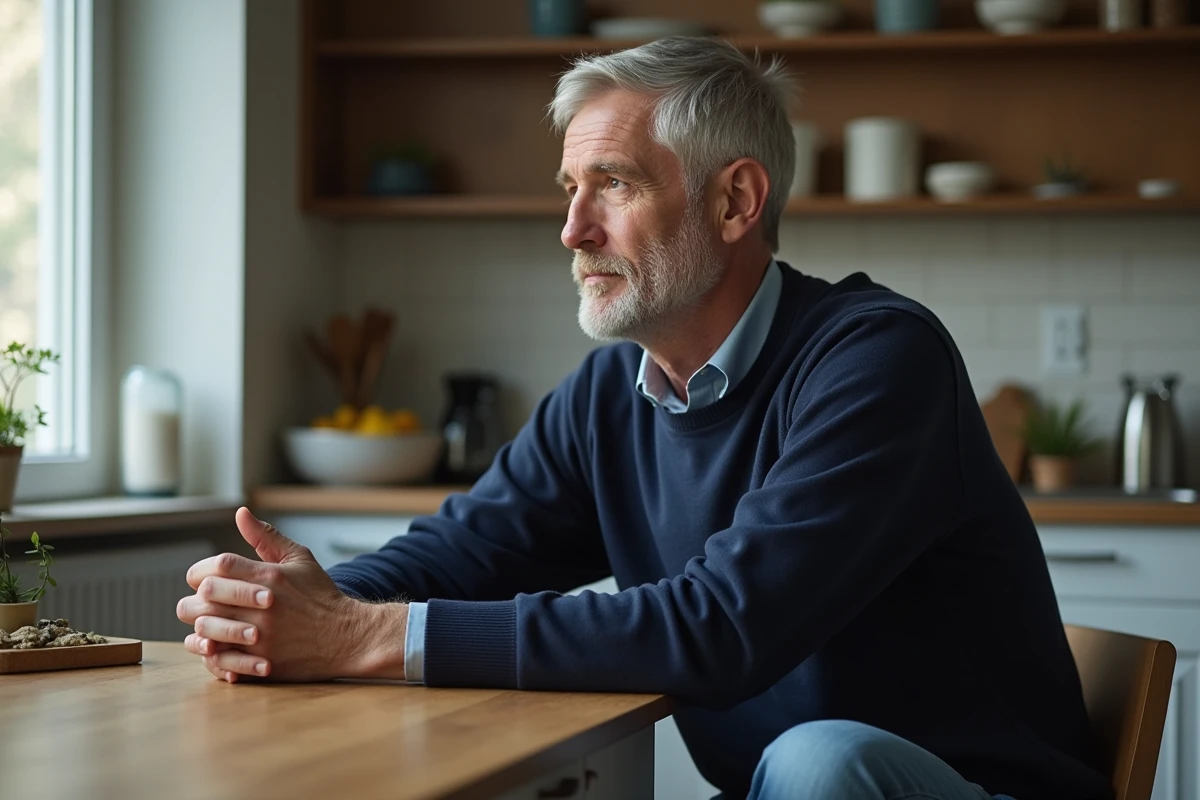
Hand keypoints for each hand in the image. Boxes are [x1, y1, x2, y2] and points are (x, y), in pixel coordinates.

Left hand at [176, 507, 406, 682]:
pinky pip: (217, 658)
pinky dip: (210, 652)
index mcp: (270, 577)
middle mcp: (262, 606)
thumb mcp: (299, 559)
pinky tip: (215, 646)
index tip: (202, 579)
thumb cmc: (321, 596)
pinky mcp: (260, 663)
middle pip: (204, 597)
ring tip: (207, 624)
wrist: (347, 637)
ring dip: (199, 625)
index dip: (201, 571)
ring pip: (204, 629)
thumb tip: (240, 513)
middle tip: (201, 602)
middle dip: (195, 599)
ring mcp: (261, 637)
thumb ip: (266, 536)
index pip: (217, 566)